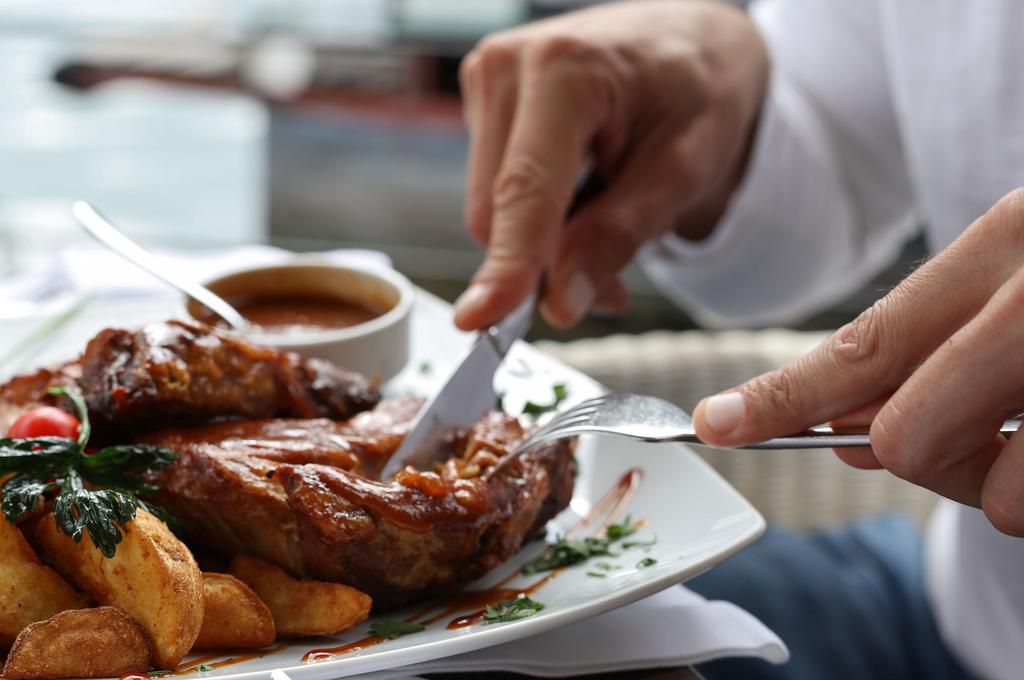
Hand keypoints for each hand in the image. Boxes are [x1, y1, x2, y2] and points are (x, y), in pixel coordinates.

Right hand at [453, 0, 767, 329]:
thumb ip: (617, 237)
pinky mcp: (485, 105)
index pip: (525, 189)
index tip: (483, 320)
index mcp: (566, 69)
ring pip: (489, 211)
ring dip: (541, 249)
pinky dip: (535, 223)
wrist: (692, 43)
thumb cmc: (699, 89)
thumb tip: (560, 299)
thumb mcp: (682, 171)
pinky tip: (581, 202)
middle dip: (545, 267)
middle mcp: (510, 67)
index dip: (507, 263)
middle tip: (612, 289)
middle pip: (495, 211)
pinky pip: (494, 194)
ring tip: (609, 228)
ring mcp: (489, 83)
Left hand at [693, 189, 1023, 535]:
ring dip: (992, 478)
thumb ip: (928, 351)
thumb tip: (848, 434)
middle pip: (903, 435)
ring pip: (984, 490)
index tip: (715, 424)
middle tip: (973, 434)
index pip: (863, 340)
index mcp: (1004, 243)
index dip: (779, 397)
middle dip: (911, 455)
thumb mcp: (1017, 286)